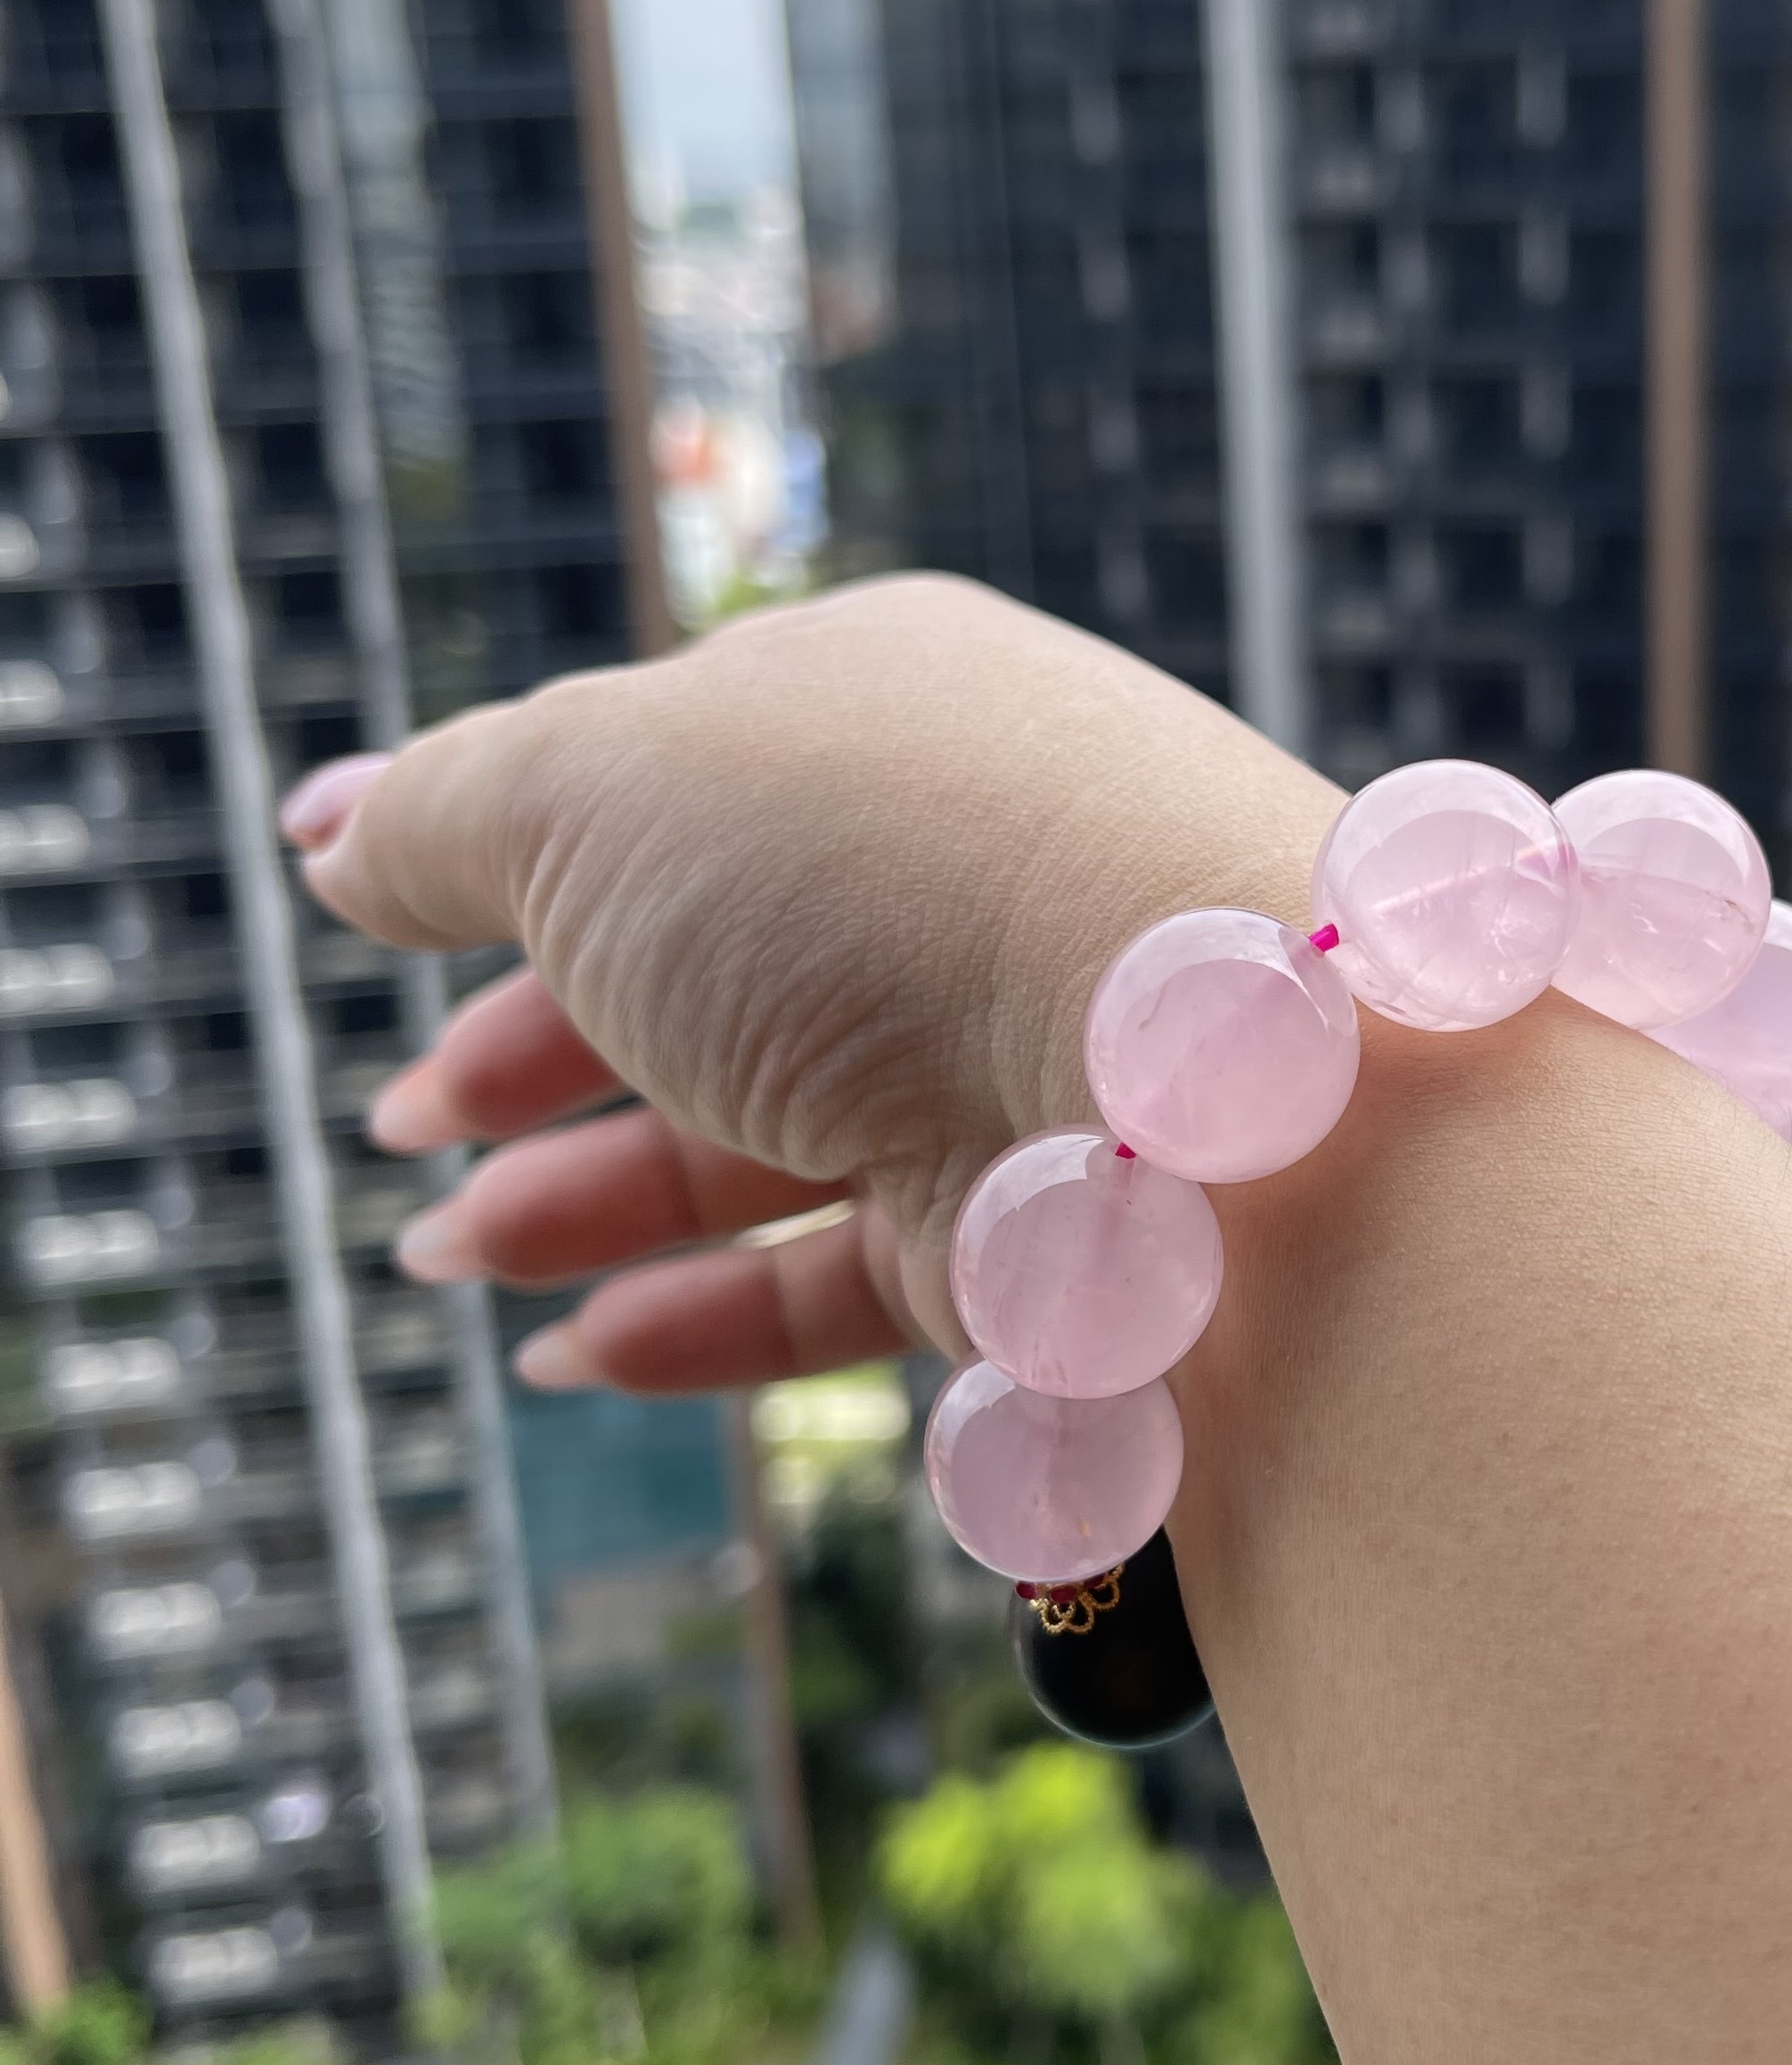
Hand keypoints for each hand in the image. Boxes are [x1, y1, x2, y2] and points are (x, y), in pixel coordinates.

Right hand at [286, 576, 1340, 1389]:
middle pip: (714, 971)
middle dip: (538, 1053)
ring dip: (596, 1202)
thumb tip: (330, 830)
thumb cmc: (879, 871)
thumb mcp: (590, 792)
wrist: (1187, 1072)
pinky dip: (707, 1315)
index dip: (515, 869)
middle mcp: (951, 875)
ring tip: (453, 1260)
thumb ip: (443, 815)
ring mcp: (1003, 1054)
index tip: (383, 943)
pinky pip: (845, 1272)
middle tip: (411, 1133)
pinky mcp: (1037, 1229)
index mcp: (872, 710)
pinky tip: (580, 1354)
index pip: (668, 787)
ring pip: (770, 1134)